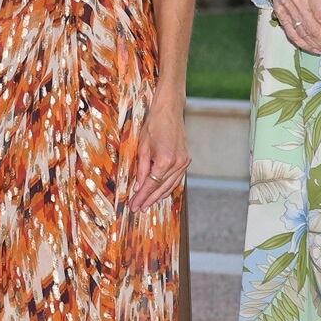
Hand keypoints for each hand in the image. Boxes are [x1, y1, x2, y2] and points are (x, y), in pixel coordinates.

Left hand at [129, 91, 189, 210]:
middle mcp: (177, 163)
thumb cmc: (153, 126)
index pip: (151, 184)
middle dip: (149, 199)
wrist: (169, 112)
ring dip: (159, 196)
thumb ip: (141, 169)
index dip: (142, 196)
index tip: (134, 205)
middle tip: (138, 208)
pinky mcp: (186, 160)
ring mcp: (184, 162)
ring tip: (147, 205)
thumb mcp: (142, 147)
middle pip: (161, 188)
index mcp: (165, 160)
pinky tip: (160, 193)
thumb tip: (138, 187)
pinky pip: (176, 179)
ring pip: (171, 185)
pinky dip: (167, 187)